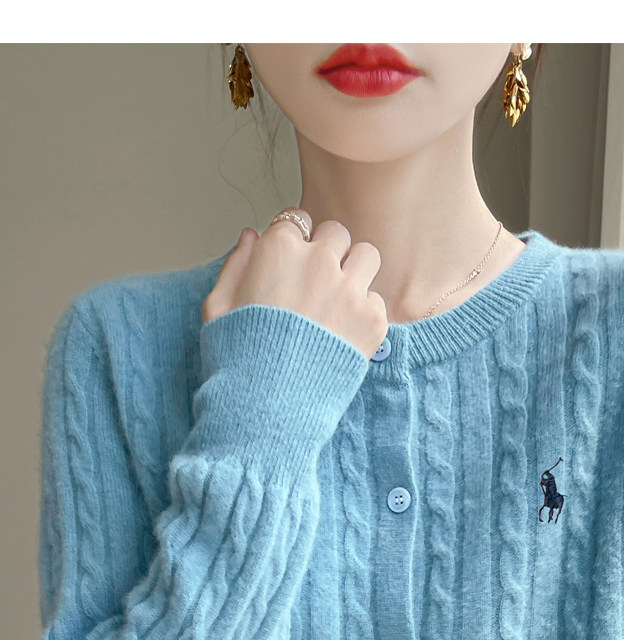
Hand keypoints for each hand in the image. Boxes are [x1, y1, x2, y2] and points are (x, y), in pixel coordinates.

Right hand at [202, 211, 388, 359]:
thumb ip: (235, 265)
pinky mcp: (373, 320)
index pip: (299, 220)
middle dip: (328, 253)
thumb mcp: (217, 307)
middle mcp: (319, 262)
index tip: (294, 264)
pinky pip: (377, 301)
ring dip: (355, 272)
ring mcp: (349, 290)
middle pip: (337, 234)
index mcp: (279, 250)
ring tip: (341, 300)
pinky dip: (365, 314)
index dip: (296, 242)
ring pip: (367, 257)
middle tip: (319, 284)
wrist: (269, 407)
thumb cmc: (237, 359)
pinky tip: (345, 335)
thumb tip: (251, 237)